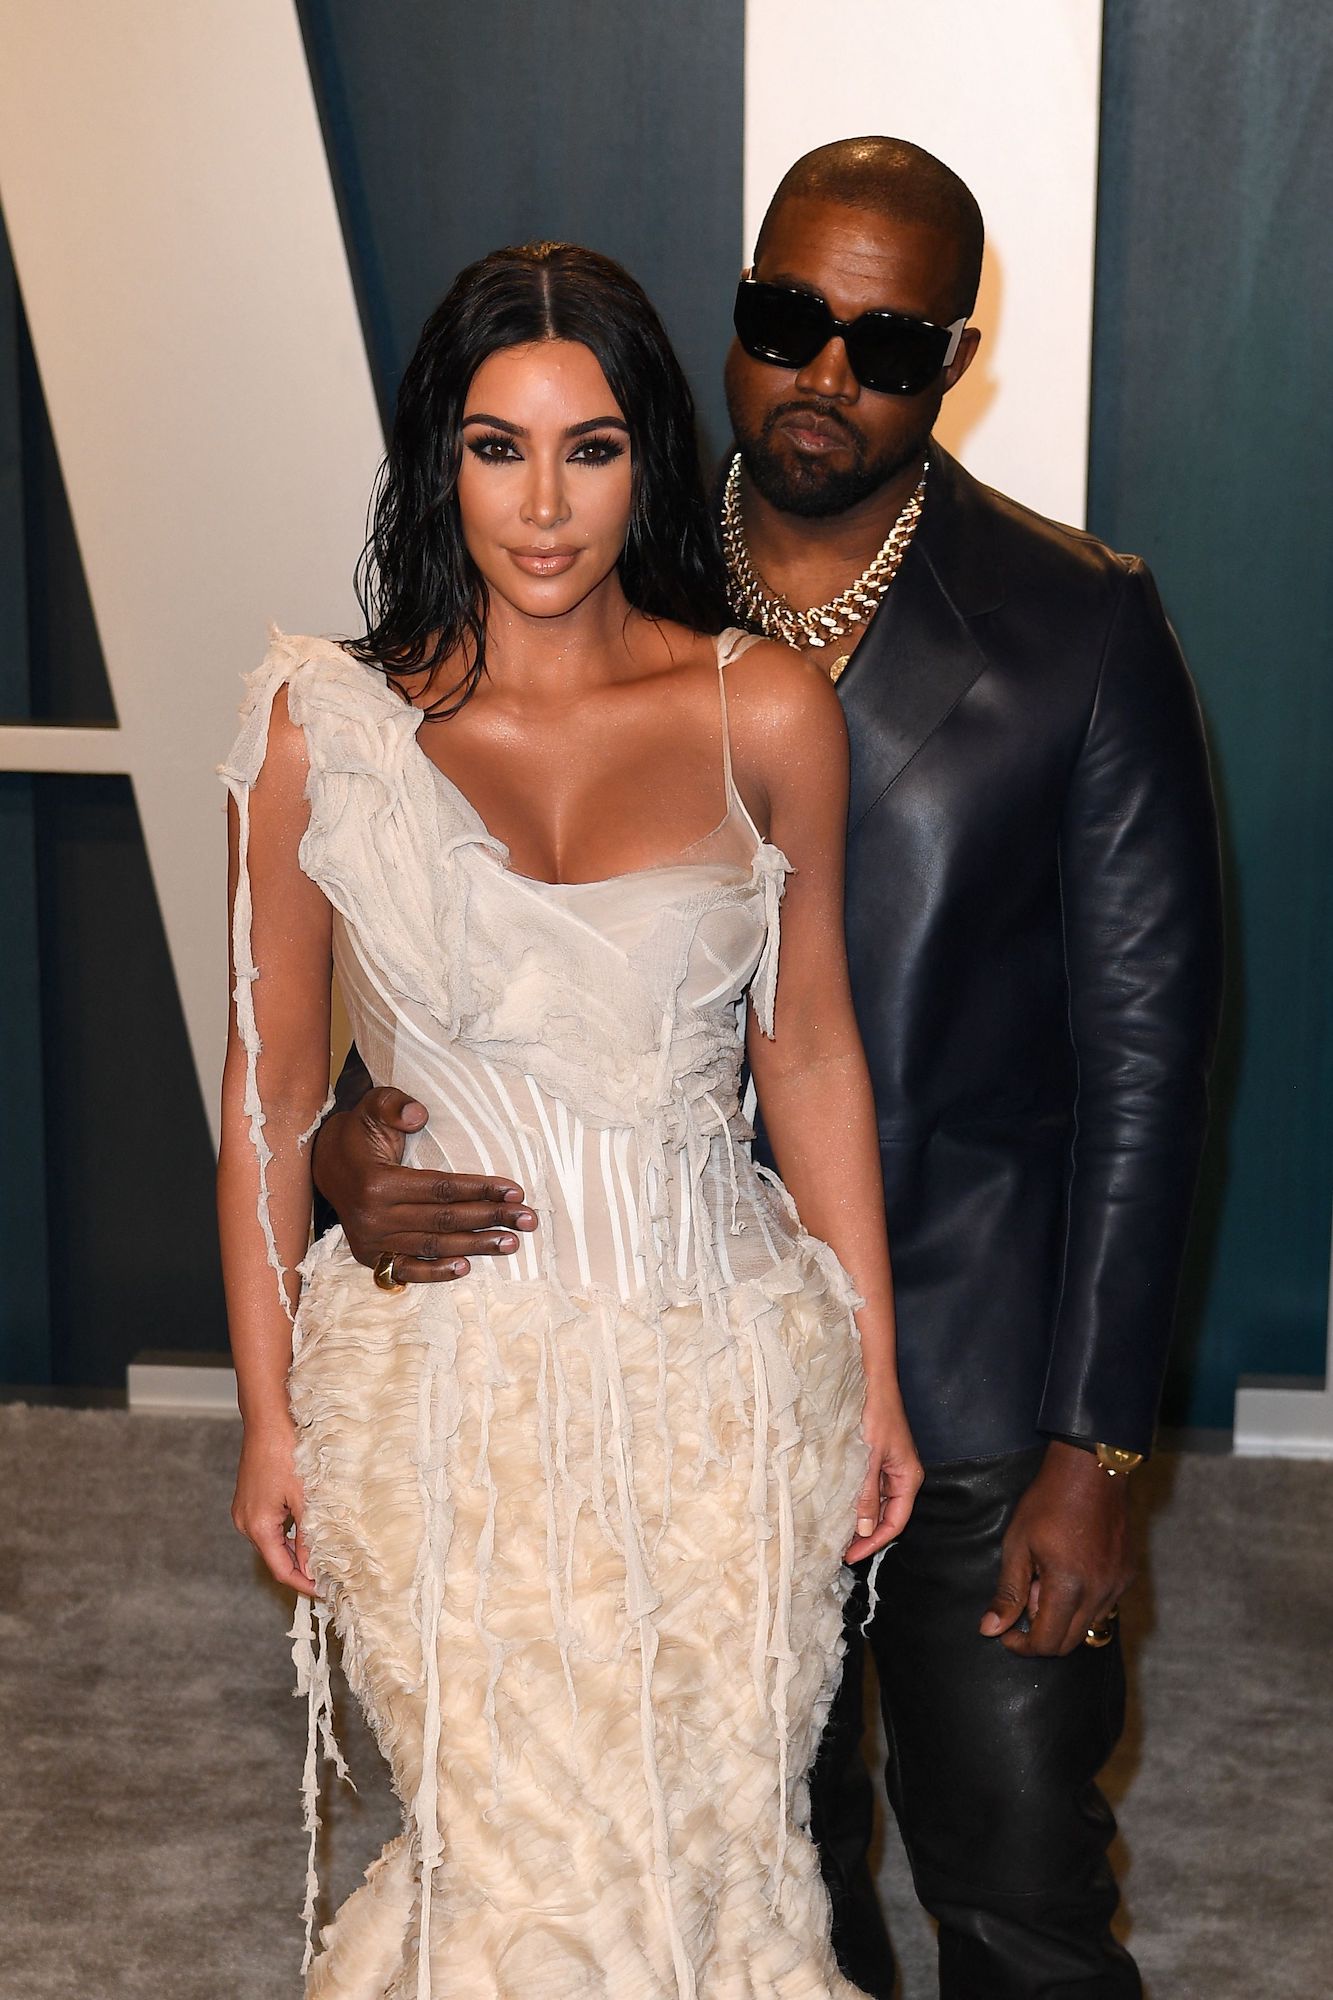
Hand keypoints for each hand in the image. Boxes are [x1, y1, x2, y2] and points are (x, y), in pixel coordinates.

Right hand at [232, 1418, 316, 1597]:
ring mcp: (245, 1511)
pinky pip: (269, 1526)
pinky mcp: (249, 1500)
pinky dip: (288, 1533)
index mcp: (258, 1527)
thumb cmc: (285, 1452)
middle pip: (275, 1558)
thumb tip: (314, 1566)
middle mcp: (245, 1523)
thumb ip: (308, 1534)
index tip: (325, 1592)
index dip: (304, 1584)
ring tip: (324, 1556)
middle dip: (301, 1569)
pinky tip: (308, 1530)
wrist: (267, 1419)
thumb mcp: (304, 1497)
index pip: (281, 1570)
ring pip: (273, 1542)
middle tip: (330, 1576)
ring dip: (296, 1550)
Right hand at [311, 1086, 536, 1281]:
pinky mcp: (369, 1255)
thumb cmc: (359, 1132)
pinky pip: (406, 1269)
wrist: (323, 1163)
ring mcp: (371, 1241)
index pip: (441, 1188)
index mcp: (378, 1182)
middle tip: (528, 1219)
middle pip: (444, 1219)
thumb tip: (418, 1113)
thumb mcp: (372, 1106)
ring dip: (475, 1246)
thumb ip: (393, 1104)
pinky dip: (435, 1272)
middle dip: (491, 1218)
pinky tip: (466, 1267)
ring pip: (433, 1245)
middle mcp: (374, 1217)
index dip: (480, 1189)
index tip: (515, 1190)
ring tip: (512, 1242)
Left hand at [845, 1387, 922, 1562]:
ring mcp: (890, 1469)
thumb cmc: (876, 1416)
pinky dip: (858, 1503)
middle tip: (841, 1551)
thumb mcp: (870, 1458)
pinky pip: (870, 1490)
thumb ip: (867, 1494)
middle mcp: (902, 1478)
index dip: (874, 1542)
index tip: (852, 1556)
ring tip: (839, 1536)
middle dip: (867, 1536)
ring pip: (878, 1505)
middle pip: (888, 1517)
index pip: (895, 1523)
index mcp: (908, 1479)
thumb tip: (864, 1529)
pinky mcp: (878, 1461)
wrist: (874, 1385)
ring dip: (861, 1521)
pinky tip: (841, 1509)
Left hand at [980, 1440, 1136, 1656]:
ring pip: (1088, 1627)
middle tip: (1025, 1599)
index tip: (1007, 1633)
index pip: (1047, 1643)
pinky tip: (1069, 1572)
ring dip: (1063, 1618)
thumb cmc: (1048, 1502)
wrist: (1091, 1469)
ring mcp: (1118, 1585)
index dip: (1022, 1645)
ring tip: (1046, 1579)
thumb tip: (991, 1630)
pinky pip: (1104, 1606)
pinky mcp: (1127, 1575)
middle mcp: (1099, 1593)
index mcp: (1068, 1586)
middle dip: (1041, 1633)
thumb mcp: (1017, 1544)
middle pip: (1069, 1642)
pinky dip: (1083, 1603)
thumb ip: (1007, 1592)